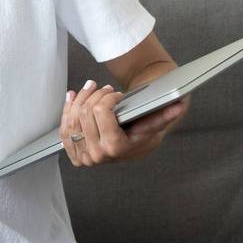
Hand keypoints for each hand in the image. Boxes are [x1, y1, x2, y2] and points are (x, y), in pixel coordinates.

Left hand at [60, 79, 187, 166]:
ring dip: (79, 98)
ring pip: (72, 118)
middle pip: (84, 113)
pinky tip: (73, 96)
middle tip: (104, 88)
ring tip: (90, 88)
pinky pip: (64, 128)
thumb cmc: (142, 134)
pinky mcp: (74, 153)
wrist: (132, 149)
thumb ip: (165, 115)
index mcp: (115, 148)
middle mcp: (97, 155)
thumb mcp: (153, 124)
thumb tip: (179, 105)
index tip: (115, 94)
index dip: (107, 97)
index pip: (101, 112)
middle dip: (93, 95)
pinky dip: (67, 109)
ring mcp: (83, 155)